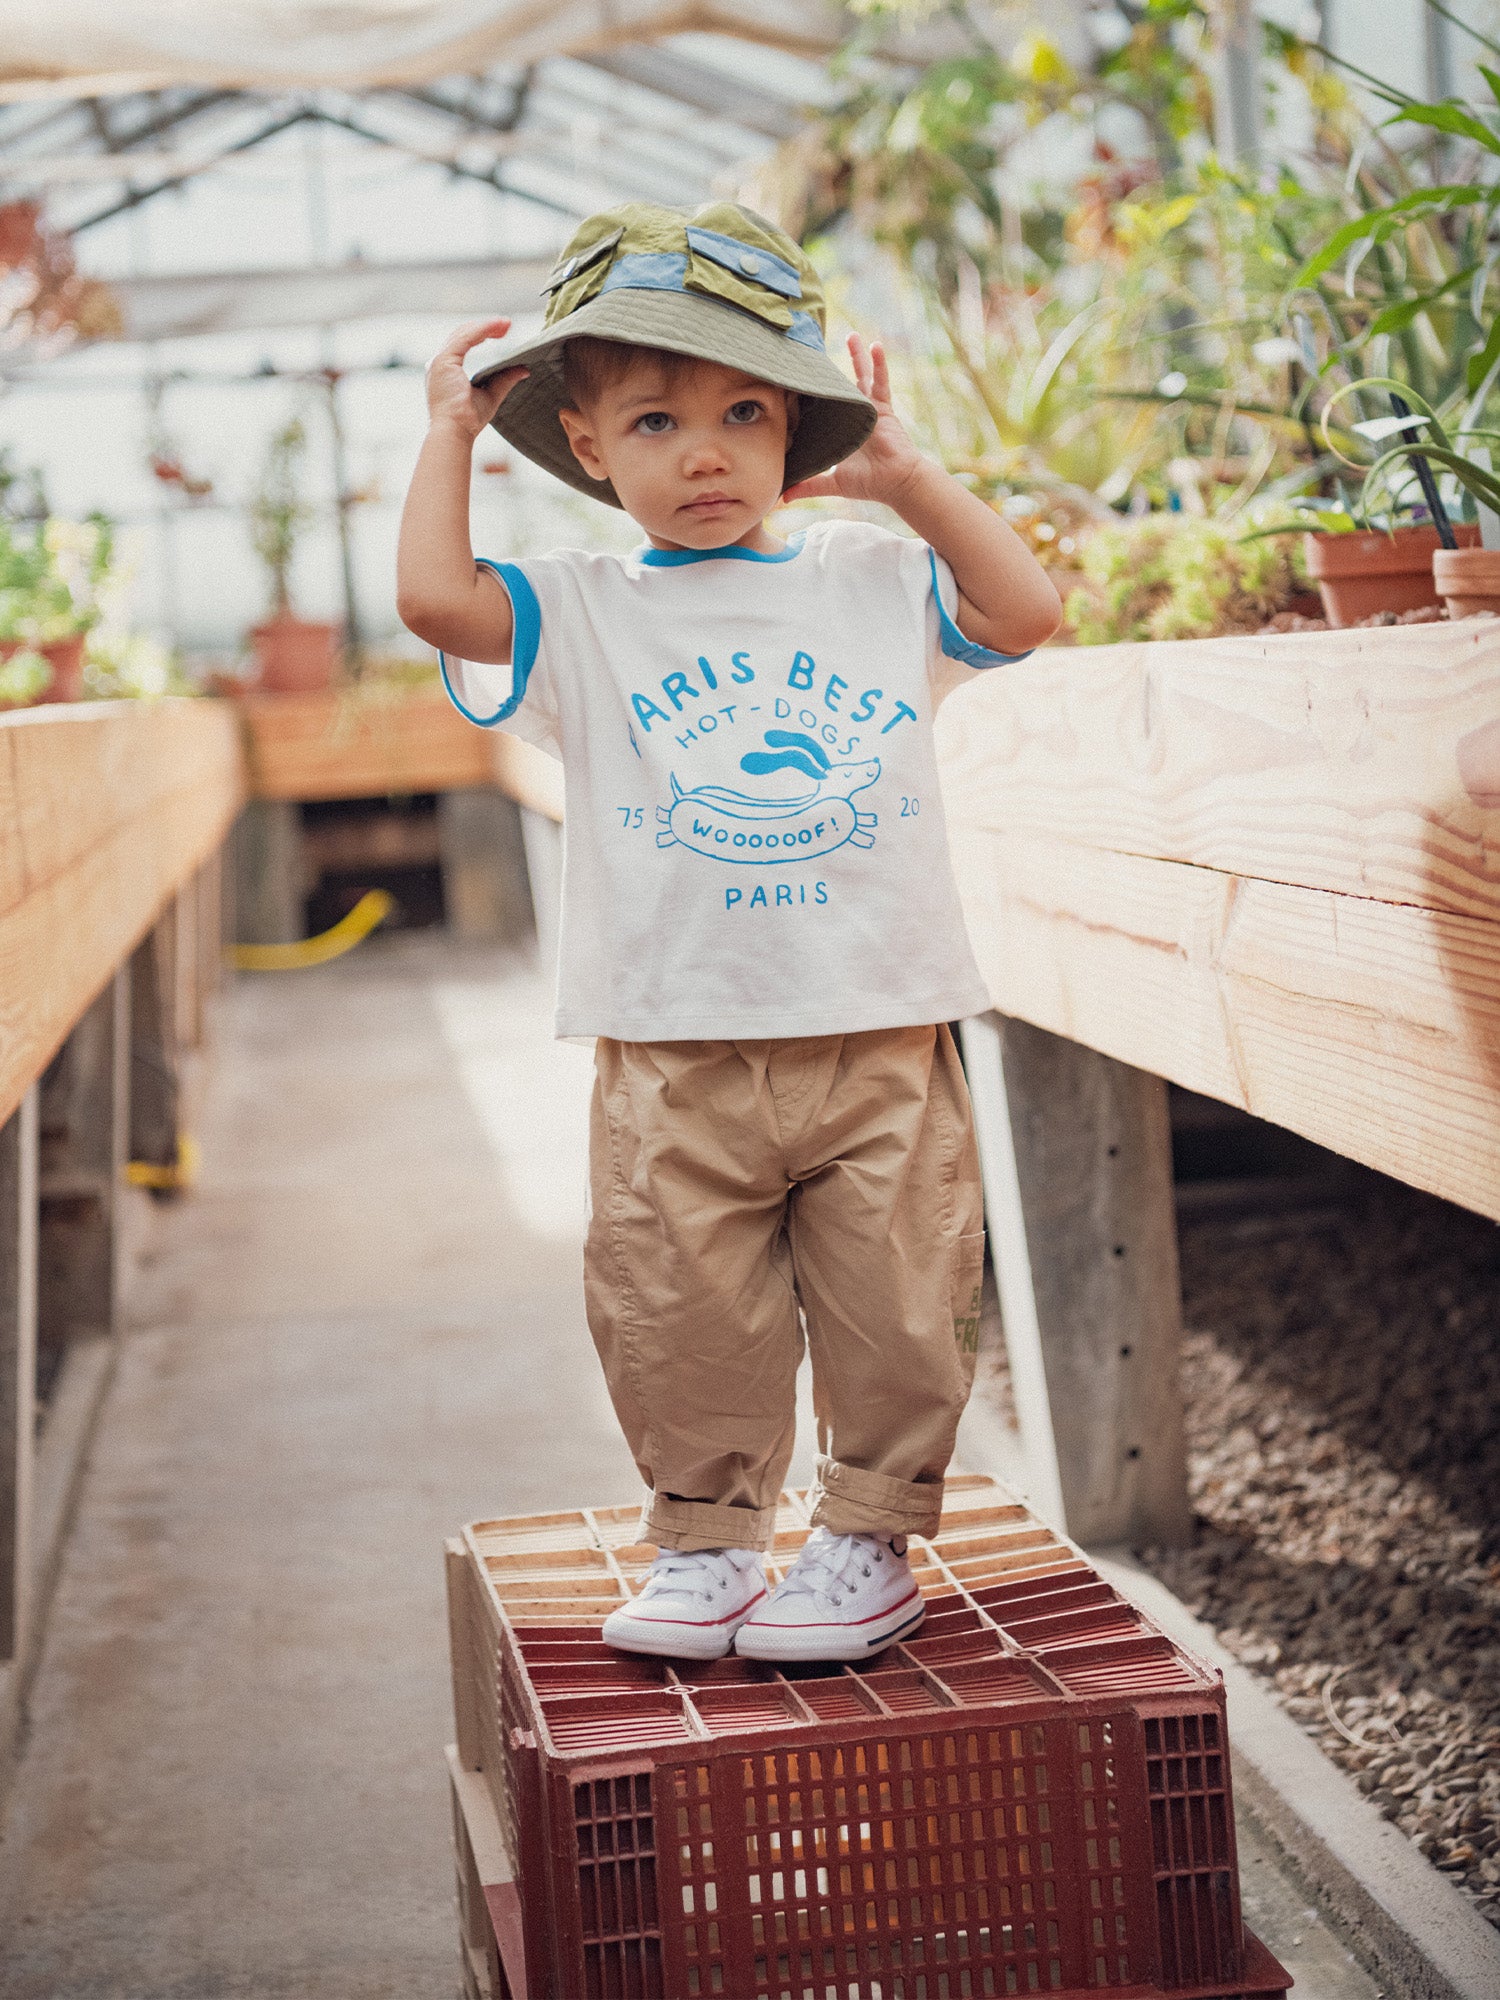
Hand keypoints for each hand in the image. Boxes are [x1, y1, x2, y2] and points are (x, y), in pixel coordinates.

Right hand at [425, 318, 527, 439]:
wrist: (455, 432)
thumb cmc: (468, 421)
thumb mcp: (491, 395)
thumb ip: (504, 379)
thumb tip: (523, 369)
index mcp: (447, 369)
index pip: (464, 342)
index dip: (483, 334)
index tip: (503, 332)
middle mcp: (440, 362)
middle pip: (464, 334)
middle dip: (487, 327)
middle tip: (508, 325)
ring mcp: (440, 360)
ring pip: (465, 332)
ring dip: (487, 326)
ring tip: (506, 324)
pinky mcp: (444, 360)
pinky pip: (466, 338)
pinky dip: (483, 330)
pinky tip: (498, 327)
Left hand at [782, 334, 926, 507]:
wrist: (895, 483)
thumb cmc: (869, 483)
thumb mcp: (833, 483)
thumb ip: (809, 486)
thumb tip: (782, 498)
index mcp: (842, 430)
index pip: (825, 407)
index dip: (814, 393)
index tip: (799, 378)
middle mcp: (855, 416)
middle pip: (841, 386)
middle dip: (832, 369)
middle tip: (820, 349)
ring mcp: (870, 410)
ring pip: (862, 377)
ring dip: (857, 356)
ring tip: (851, 336)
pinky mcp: (884, 409)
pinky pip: (881, 382)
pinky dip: (879, 364)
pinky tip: (875, 346)